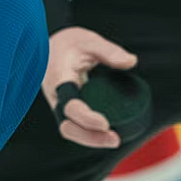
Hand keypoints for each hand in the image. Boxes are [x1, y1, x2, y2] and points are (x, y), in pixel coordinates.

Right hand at [42, 26, 137, 148]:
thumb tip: (131, 61)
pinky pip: (74, 126)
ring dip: (90, 140)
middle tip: (115, 139)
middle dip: (89, 137)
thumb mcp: (89, 40)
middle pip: (67, 126)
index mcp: (59, 79)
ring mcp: (58, 104)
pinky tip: (106, 136)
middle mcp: (56, 96)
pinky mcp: (65, 108)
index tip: (105, 124)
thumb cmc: (69, 43)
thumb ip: (109, 51)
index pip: (69, 105)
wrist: (49, 47)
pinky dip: (88, 134)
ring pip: (69, 130)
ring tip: (115, 140)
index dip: (86, 118)